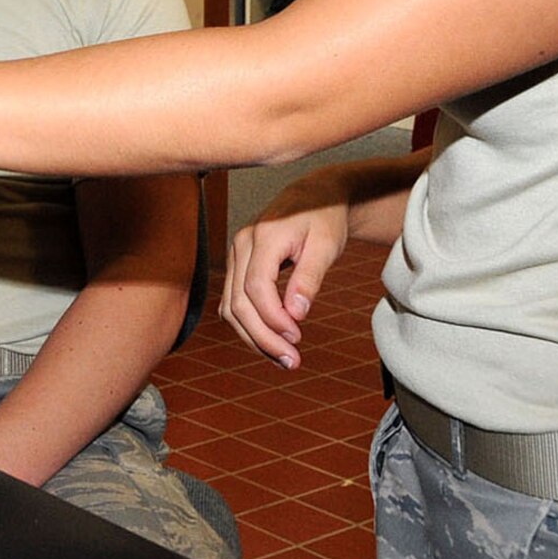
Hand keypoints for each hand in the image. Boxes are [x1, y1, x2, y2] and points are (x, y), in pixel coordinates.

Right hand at [220, 175, 349, 370]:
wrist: (313, 197)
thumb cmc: (324, 218)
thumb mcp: (326, 246)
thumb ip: (309, 278)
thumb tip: (296, 314)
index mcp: (263, 237)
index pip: (256, 287)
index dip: (273, 318)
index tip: (298, 338)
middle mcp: (241, 245)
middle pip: (238, 302)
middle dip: (263, 337)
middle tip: (292, 362)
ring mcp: (235, 255)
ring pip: (231, 306)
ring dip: (254, 337)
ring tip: (283, 359)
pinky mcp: (238, 266)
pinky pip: (234, 302)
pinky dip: (249, 326)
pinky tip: (272, 342)